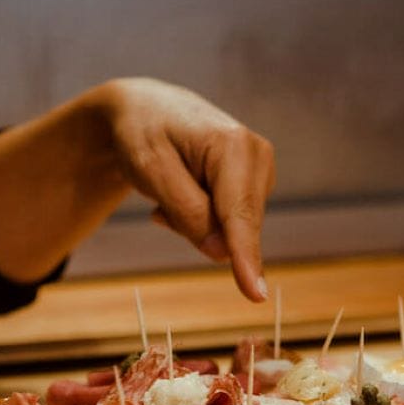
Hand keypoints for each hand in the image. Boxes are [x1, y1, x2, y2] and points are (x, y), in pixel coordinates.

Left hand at [98, 78, 274, 301]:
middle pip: (235, 227)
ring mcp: (260, 169)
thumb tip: (221, 254)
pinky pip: (229, 223)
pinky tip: (182, 192)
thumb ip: (187, 213)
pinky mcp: (254, 183)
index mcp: (234, 145)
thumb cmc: (143, 134)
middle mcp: (258, 155)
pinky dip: (201, 217)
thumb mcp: (151, 172)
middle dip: (196, 228)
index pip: (240, 215)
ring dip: (195, 222)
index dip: (246, 258)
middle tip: (160, 206)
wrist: (145, 109)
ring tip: (169, 190)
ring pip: (231, 229)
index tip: (256, 294)